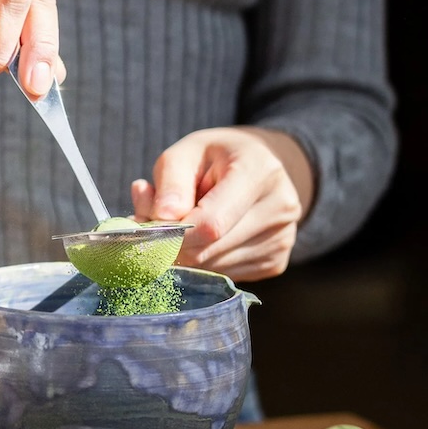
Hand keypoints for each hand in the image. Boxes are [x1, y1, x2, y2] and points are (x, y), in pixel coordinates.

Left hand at [130, 127, 313, 281]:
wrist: (263, 165)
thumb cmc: (218, 157)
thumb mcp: (188, 152)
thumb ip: (169, 182)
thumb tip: (159, 220)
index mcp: (259, 172)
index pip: (210, 224)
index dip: (171, 234)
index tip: (145, 229)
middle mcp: (279, 208)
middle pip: (208, 251)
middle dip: (172, 245)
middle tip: (154, 226)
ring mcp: (282, 240)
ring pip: (212, 269)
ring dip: (186, 255)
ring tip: (185, 226)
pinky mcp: (276, 262)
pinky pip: (225, 276)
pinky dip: (205, 262)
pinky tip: (206, 239)